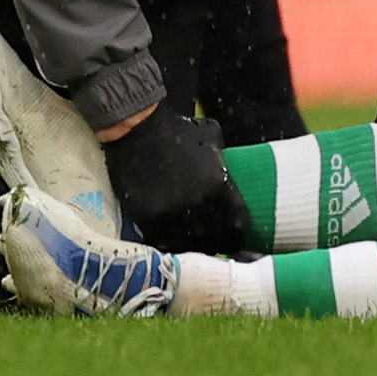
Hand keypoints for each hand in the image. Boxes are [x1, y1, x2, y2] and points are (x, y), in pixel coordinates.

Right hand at [103, 104, 250, 252]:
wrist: (137, 129)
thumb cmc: (177, 130)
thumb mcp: (211, 140)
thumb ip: (224, 164)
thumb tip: (232, 178)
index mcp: (219, 186)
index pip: (238, 225)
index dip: (239, 233)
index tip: (236, 234)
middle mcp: (199, 207)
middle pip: (216, 241)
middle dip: (219, 242)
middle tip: (217, 239)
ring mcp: (173, 217)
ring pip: (191, 246)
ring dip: (195, 244)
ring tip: (195, 240)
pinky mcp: (149, 222)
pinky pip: (166, 242)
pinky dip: (172, 241)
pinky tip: (174, 236)